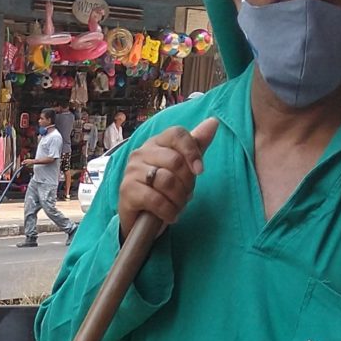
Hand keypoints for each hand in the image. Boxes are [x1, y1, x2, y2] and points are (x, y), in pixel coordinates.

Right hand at [118, 117, 220, 241]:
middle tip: (186, 196)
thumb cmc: (162, 190)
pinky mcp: (126, 190)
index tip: (200, 171)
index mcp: (156, 142)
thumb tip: (213, 122)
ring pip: (166, 181)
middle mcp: (141, 153)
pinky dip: (168, 211)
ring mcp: (132, 171)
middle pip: (175, 160)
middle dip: (187, 183)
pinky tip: (170, 216)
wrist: (139, 219)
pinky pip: (155, 199)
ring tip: (178, 207)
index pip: (177, 134)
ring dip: (178, 199)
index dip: (193, 152)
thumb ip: (196, 145)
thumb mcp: (182, 168)